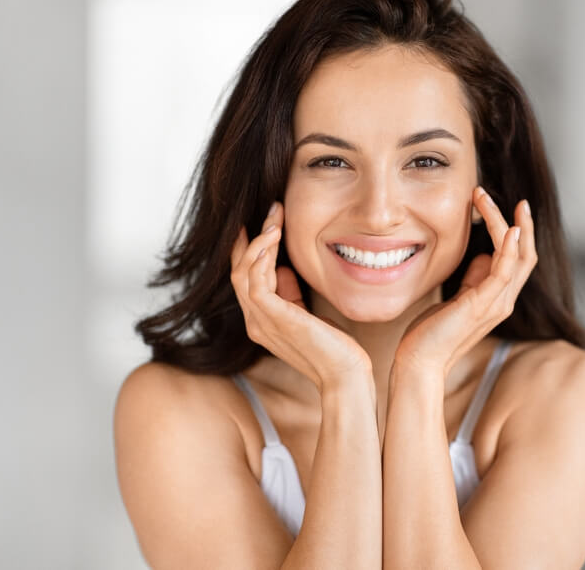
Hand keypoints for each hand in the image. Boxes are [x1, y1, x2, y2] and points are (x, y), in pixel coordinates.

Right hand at [230, 202, 372, 389]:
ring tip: (275, 217)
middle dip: (253, 237)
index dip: (249, 249)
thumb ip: (290, 293)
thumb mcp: (307, 313)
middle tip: (273, 210)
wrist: (345, 375)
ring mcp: (260, 321)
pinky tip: (274, 236)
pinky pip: (254, 279)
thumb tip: (281, 268)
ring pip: (243, 272)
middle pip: (239, 270)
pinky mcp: (271, 318)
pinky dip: (260, 255)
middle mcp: (255, 322)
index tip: (263, 222)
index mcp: (262, 321)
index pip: (246, 278)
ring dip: (259, 240)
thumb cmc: (334, 347)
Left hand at [393, 186, 536, 376]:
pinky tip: (510, 229)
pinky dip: (510, 249)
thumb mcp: (457, 298)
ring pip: (516, 257)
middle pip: (526, 255)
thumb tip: (484, 257)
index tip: (511, 208)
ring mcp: (496, 304)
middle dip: (522, 224)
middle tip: (516, 199)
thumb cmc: (433, 332)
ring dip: (506, 223)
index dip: (521, 233)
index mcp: (498, 298)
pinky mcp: (481, 305)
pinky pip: (504, 272)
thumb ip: (474, 279)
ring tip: (487, 199)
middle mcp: (503, 301)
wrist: (420, 361)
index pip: (520, 260)